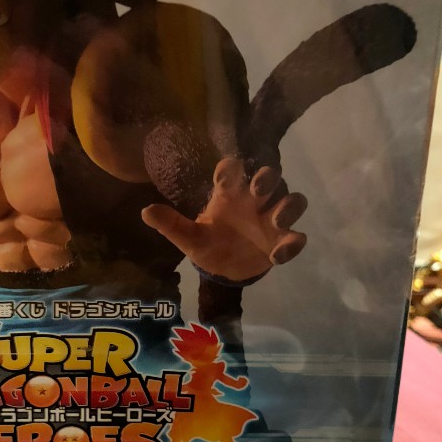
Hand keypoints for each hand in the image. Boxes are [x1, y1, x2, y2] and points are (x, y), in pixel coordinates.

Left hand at [142, 158, 306, 282]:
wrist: (223, 272)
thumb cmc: (207, 245)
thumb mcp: (187, 237)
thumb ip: (170, 224)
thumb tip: (145, 211)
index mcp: (230, 195)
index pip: (234, 170)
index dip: (232, 169)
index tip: (224, 180)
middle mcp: (254, 202)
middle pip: (270, 178)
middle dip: (267, 179)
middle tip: (257, 192)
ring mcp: (271, 221)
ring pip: (293, 201)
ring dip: (289, 206)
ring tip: (277, 219)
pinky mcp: (282, 242)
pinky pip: (296, 238)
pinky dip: (291, 244)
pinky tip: (275, 256)